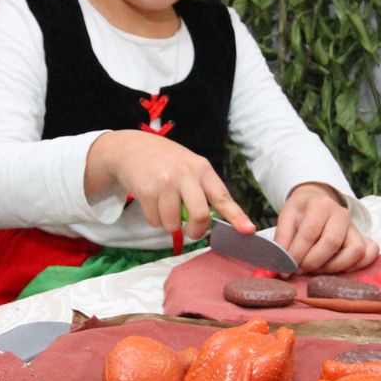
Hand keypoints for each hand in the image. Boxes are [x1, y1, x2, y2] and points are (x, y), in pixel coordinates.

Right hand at [85, 130, 254, 238]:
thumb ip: (202, 190)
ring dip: (169, 224)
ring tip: (165, 208)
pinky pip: (155, 221)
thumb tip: (208, 223)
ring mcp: (165, 182)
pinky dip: (155, 220)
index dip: (237, 216)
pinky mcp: (146, 190)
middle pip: (199, 215)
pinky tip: (152, 203)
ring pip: (173, 223)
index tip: (247, 230)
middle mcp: (186, 174)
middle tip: (190, 232)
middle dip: (196, 231)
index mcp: (202, 169)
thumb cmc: (167, 161)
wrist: (133, 147)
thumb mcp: (190, 167)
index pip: (223, 196)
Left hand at [273, 182, 378, 273]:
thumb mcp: (286, 217)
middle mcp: (342, 214)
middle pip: (332, 242)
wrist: (317, 202)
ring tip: (318, 270)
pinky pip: (369, 254)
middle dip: (313, 262)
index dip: (297, 253)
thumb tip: (282, 263)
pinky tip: (338, 269)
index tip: (287, 267)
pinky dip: (357, 266)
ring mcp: (355, 227)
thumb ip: (282, 238)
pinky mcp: (363, 238)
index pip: (309, 232)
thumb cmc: (301, 212)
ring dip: (335, 267)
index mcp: (321, 205)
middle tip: (300, 270)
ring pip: (355, 251)